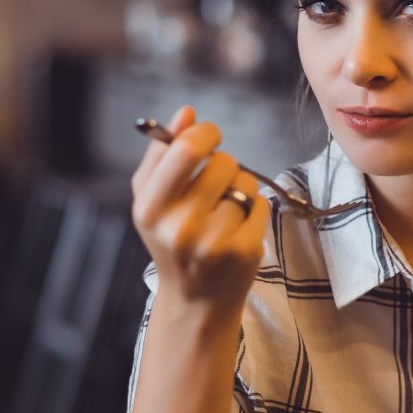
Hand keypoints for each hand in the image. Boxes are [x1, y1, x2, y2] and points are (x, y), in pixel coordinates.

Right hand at [130, 106, 267, 308]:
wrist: (194, 299)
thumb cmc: (170, 240)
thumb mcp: (150, 198)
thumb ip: (163, 152)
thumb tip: (186, 112)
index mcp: (150, 209)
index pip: (186, 149)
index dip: (204, 133)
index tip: (209, 137)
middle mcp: (180, 227)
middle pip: (223, 162)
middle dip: (224, 164)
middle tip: (215, 185)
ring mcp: (215, 242)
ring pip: (245, 182)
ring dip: (240, 188)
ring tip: (224, 210)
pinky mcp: (245, 251)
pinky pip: (261, 204)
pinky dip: (254, 209)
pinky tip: (238, 227)